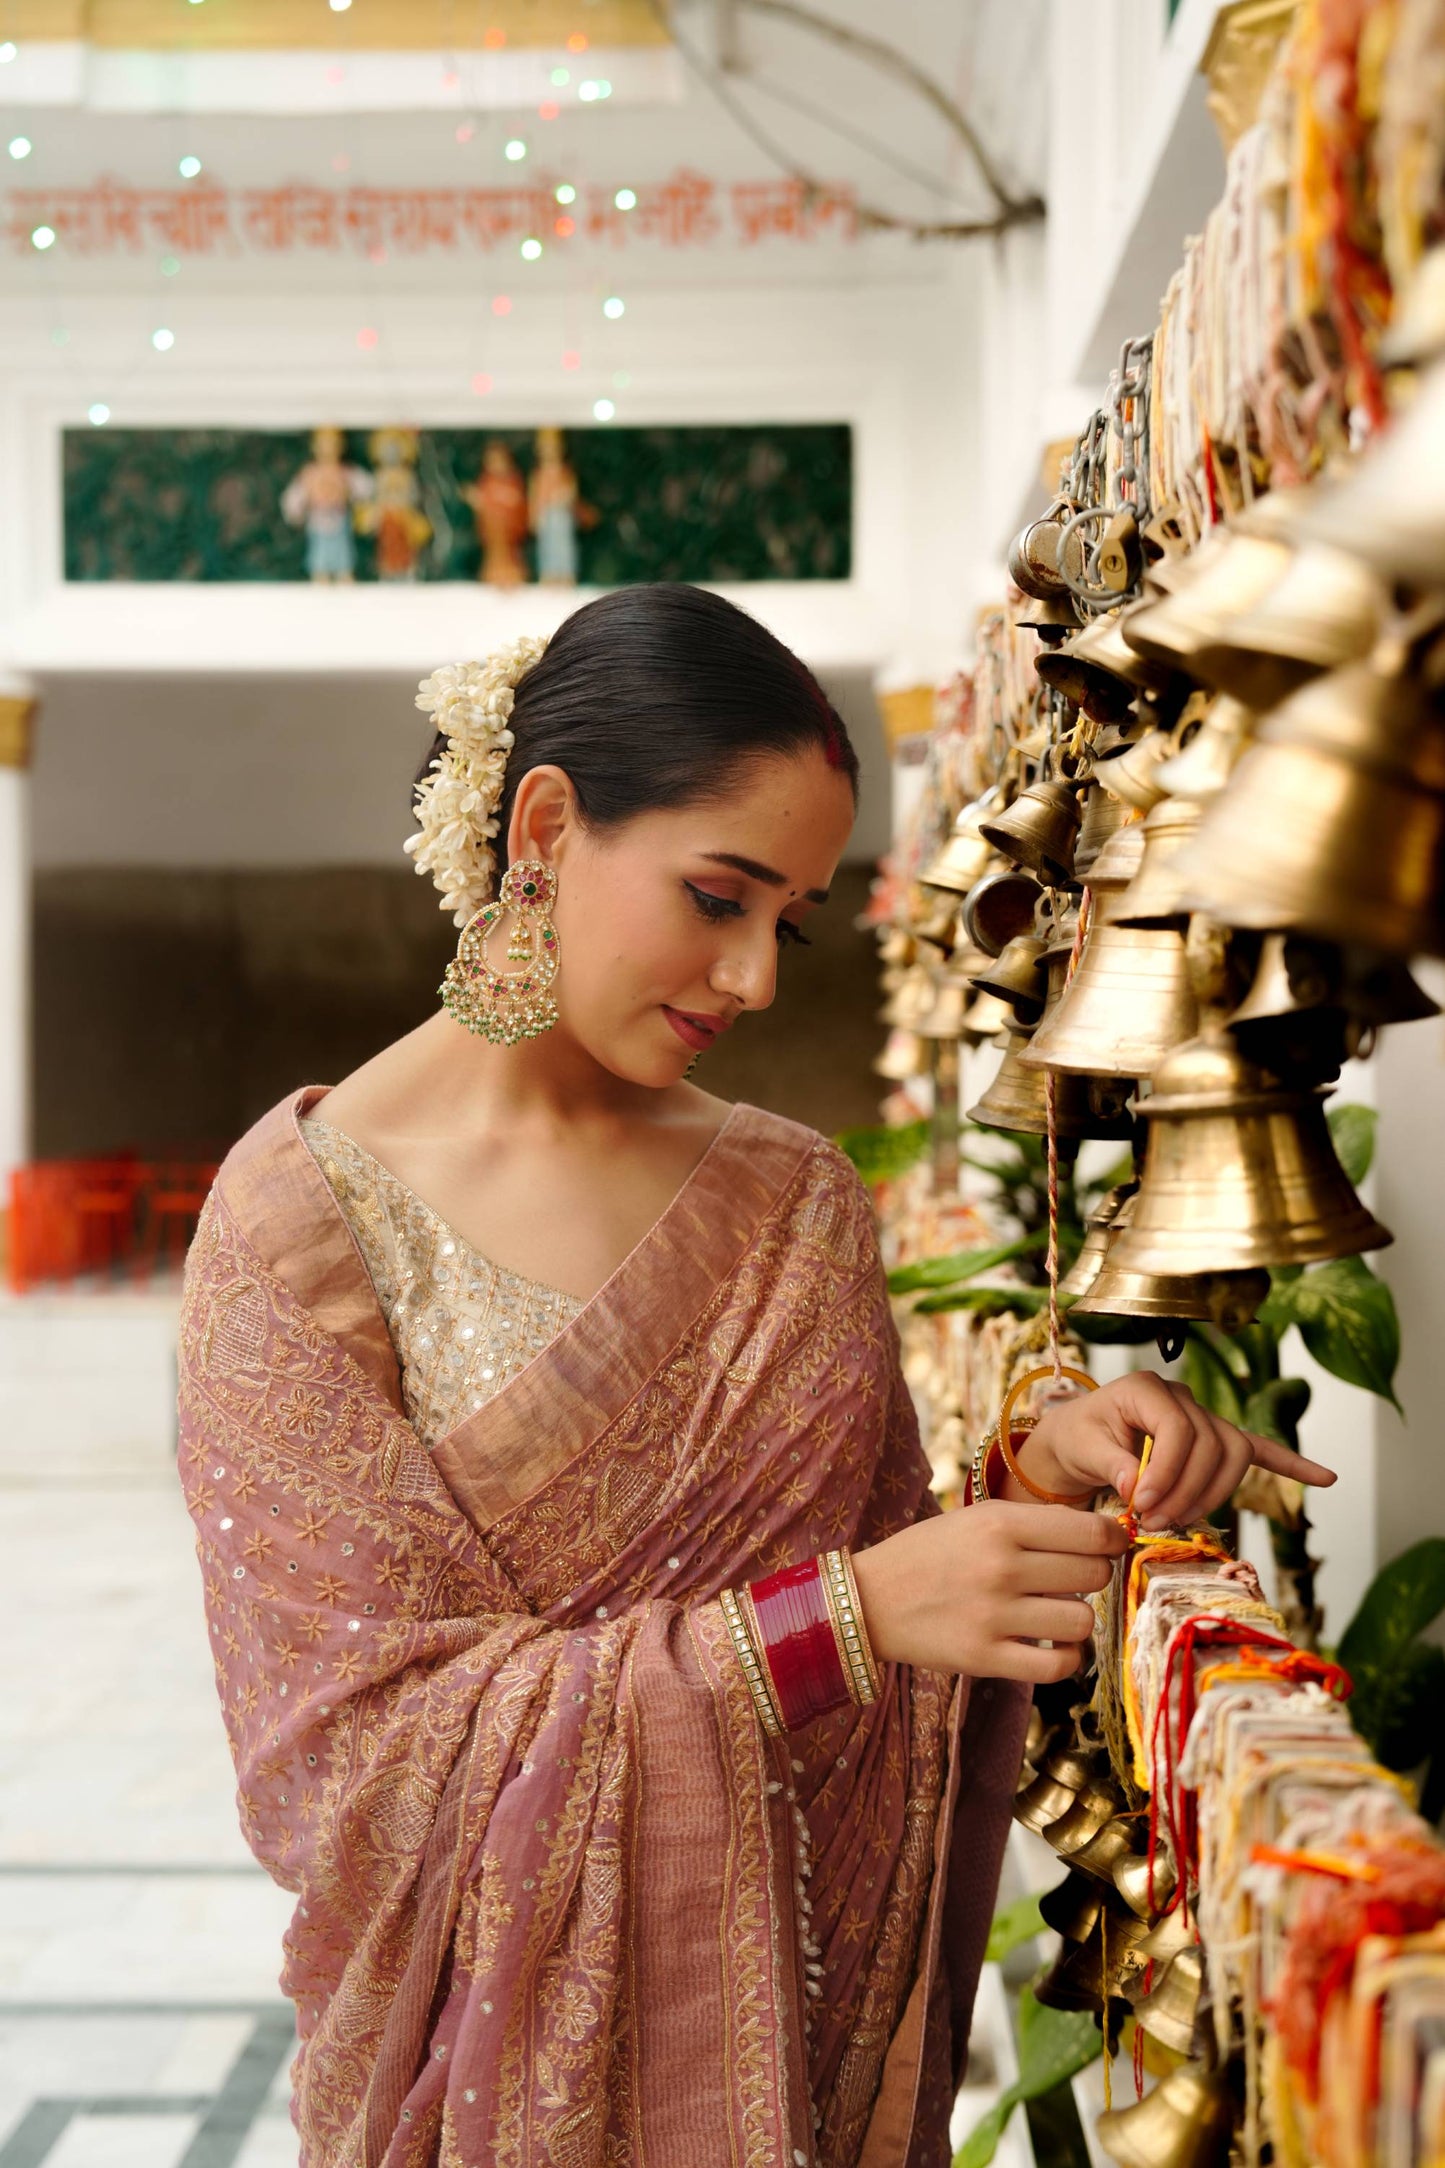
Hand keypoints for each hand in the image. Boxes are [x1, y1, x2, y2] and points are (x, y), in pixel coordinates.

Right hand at [850, 1503, 1130, 1684]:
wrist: (870, 1599)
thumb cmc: (931, 1553)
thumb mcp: (977, 1519)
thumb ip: (1036, 1523)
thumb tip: (1106, 1536)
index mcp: (999, 1524)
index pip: (1090, 1532)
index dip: (1113, 1540)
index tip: (1113, 1545)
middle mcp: (1000, 1567)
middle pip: (1092, 1575)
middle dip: (1094, 1576)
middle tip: (1074, 1578)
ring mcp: (993, 1616)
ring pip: (1082, 1621)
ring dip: (1078, 1618)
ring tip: (1057, 1612)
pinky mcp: (985, 1658)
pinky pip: (1058, 1665)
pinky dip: (1067, 1658)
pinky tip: (1052, 1645)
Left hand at [1019, 1372, 1336, 1529]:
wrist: (1076, 1440)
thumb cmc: (1076, 1439)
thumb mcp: (1080, 1447)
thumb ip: (1107, 1462)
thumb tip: (1135, 1483)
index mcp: (1147, 1389)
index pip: (1178, 1428)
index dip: (1166, 1471)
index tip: (1140, 1504)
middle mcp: (1182, 1398)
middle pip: (1212, 1444)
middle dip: (1188, 1490)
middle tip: (1155, 1522)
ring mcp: (1202, 1418)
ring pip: (1234, 1454)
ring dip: (1212, 1494)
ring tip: (1176, 1521)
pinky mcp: (1213, 1441)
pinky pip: (1259, 1449)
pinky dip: (1290, 1464)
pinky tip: (1324, 1478)